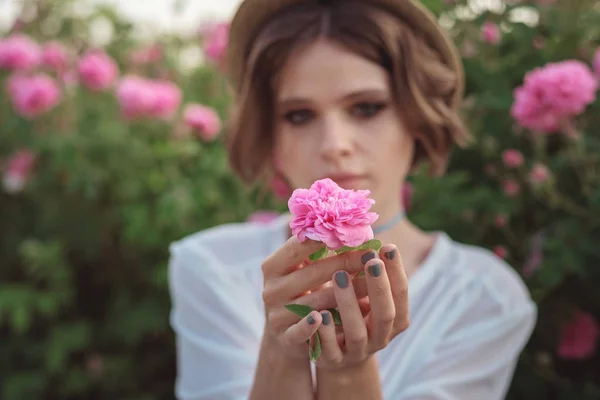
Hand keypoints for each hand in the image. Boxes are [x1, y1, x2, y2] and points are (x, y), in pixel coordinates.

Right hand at [260, 236, 372, 359]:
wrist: (286, 333)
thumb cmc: (301, 290)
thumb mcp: (301, 269)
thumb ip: (316, 249)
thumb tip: (349, 226)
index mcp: (273, 266)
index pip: (298, 246)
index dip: (326, 238)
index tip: (352, 232)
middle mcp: (271, 289)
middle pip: (312, 273)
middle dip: (345, 263)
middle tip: (371, 257)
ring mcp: (276, 314)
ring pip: (315, 301)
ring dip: (345, 294)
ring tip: (371, 286)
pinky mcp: (284, 337)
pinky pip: (298, 330)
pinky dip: (310, 325)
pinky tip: (325, 318)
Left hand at [313, 244, 409, 368]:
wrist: (336, 354)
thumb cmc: (351, 313)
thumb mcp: (363, 294)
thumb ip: (366, 271)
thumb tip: (361, 230)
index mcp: (392, 319)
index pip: (401, 295)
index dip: (396, 272)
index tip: (387, 246)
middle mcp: (379, 338)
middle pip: (386, 314)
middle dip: (379, 286)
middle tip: (369, 259)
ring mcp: (356, 352)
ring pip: (357, 332)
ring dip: (350, 304)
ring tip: (339, 277)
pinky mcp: (333, 361)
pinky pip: (330, 349)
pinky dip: (325, 332)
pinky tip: (318, 313)